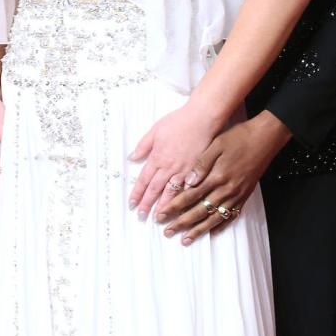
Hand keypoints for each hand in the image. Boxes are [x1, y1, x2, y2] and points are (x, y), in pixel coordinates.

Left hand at [128, 103, 220, 218]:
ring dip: (163, 206)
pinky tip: (181, 209)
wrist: (203, 118)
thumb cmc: (180, 121)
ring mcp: (184, 170)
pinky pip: (188, 189)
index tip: (132, 204)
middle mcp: (169, 166)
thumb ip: (143, 145)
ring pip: (171, 193)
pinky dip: (183, 200)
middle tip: (141, 216)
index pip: (144, 179)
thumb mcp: (156, 130)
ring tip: (158, 217)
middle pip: (155, 189)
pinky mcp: (198, 171)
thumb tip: (132, 158)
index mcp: (158, 157)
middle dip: (147, 204)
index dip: (137, 193)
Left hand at [155, 111, 291, 243]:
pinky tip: (211, 233)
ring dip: (198, 230)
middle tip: (166, 231)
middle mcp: (225, 190)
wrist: (265, 139)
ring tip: (185, 239)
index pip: (189, 196)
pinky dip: (220, 226)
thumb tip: (188, 181)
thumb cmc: (239, 138)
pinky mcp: (244, 196)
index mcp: (216, 177)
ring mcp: (236, 195)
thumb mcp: (216, 144)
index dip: (173, 207)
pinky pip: (231, 216)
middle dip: (181, 223)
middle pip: (199, 211)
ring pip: (214, 218)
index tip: (160, 215)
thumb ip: (201, 164)